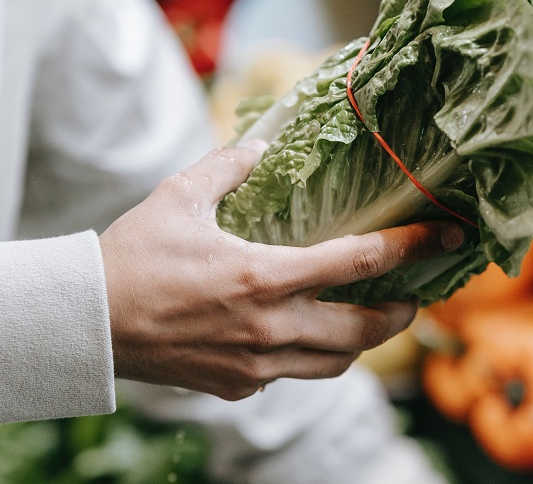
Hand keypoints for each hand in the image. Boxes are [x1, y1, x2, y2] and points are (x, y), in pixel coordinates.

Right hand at [99, 141, 463, 399]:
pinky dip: (308, 357)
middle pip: (364, 332)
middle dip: (400, 314)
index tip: (443, 238)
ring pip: (334, 365)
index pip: (358, 263)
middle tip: (412, 295)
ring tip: (367, 321)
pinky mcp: (236, 386)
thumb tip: (259, 147)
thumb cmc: (133, 257)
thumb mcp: (179, 197)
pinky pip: (290, 375)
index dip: (410, 248)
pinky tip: (298, 335)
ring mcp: (255, 365)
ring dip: (361, 344)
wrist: (88, 323)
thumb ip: (228, 168)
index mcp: (263, 276)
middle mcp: (269, 328)